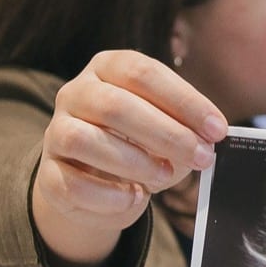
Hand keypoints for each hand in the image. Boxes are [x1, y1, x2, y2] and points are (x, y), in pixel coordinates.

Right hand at [33, 50, 227, 265]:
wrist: (95, 186)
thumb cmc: (138, 147)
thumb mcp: (166, 131)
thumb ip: (186, 130)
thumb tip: (208, 141)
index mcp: (107, 69)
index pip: (143, 72)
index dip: (184, 100)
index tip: (217, 129)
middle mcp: (76, 93)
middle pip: (115, 105)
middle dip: (166, 134)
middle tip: (201, 157)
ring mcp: (56, 132)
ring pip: (85, 140)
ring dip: (134, 162)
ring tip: (166, 176)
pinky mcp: (48, 174)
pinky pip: (71, 184)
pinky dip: (108, 195)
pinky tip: (134, 197)